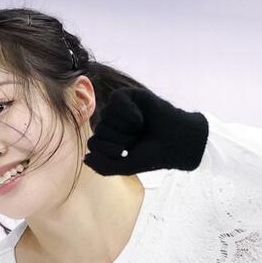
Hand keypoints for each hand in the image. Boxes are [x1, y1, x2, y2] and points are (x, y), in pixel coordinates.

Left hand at [83, 87, 208, 175]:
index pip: (93, 143)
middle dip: (121, 139)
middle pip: (99, 130)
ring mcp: (120, 109)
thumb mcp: (126, 166)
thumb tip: (85, 157)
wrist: (176, 143)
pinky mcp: (130, 95)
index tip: (128, 153)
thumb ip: (103, 167)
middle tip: (139, 140)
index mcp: (108, 140)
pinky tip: (141, 119)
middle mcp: (111, 123)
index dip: (110, 151)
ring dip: (127, 127)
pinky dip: (129, 112)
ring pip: (107, 115)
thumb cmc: (152, 155)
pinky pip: (116, 99)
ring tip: (142, 129)